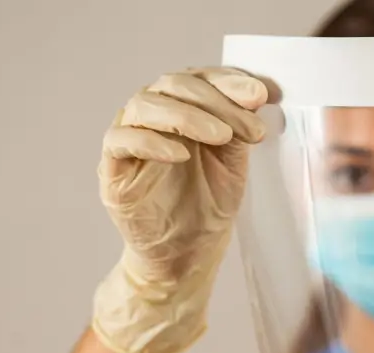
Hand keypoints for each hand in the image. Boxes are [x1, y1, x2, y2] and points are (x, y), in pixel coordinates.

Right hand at [92, 68, 267, 352]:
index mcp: (182, 108)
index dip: (229, 80)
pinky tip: (182, 154)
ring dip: (188, 116)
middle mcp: (152, 116)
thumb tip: (259, 92)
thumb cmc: (209, 204)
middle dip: (216, 101)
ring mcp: (129, 139)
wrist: (189, 254)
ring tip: (223, 137)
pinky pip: (121, 141)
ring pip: (145, 105)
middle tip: (250, 128)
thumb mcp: (232, 161)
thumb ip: (239, 126)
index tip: (261, 95)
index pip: (199, 78)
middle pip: (173, 85)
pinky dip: (151, 141)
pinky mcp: (112, 169)